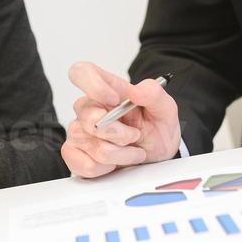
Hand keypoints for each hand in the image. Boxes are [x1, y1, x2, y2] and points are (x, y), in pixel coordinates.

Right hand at [61, 62, 181, 178]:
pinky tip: (115, 163)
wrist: (158, 156)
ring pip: (93, 146)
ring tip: (132, 151)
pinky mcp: (75, 154)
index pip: (82, 73)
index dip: (93, 85)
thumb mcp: (165, 109)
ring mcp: (79, 132)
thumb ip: (154, 94)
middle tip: (135, 135)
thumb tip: (136, 90)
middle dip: (119, 133)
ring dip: (120, 154)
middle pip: (89, 117)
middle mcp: (89, 109)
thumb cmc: (156, 128)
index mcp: (106, 89)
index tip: (114, 100)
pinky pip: (84, 164)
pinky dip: (106, 168)